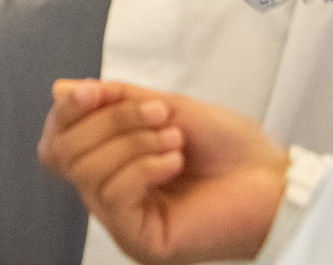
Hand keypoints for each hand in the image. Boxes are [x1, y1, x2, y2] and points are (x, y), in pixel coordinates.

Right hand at [38, 80, 288, 264]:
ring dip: (133, 142)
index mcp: (111, 163)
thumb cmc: (229, 147)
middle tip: (161, 114)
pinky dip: (144, 167)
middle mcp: (110, 195)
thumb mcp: (164, 107)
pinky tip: (174, 162)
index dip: (67, 112)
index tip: (94, 90)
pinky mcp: (140, 241)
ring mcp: (123, 221)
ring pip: (88, 173)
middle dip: (111, 121)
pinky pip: (115, 196)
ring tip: (174, 139)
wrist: (274, 179)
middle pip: (66, 153)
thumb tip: (60, 90)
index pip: (58, 142)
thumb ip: (113, 100)